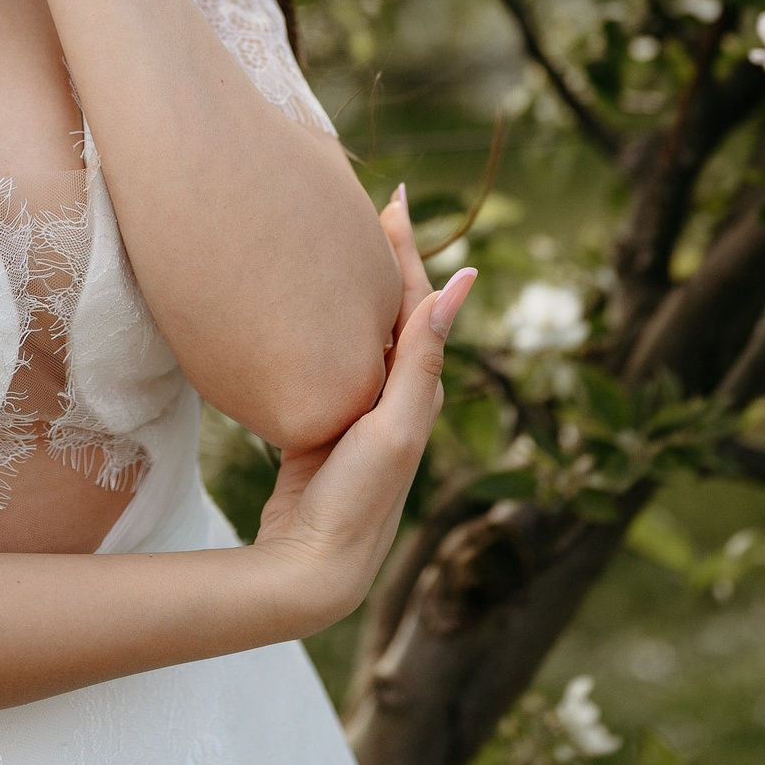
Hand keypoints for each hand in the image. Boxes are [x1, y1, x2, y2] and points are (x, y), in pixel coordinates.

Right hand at [250, 186, 474, 634]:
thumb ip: (420, 362)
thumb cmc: (359, 499)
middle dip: (386, 258)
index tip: (391, 200)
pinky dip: (329, 327)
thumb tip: (456, 286)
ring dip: (359, 289)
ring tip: (342, 248)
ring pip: (364, 331)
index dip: (405, 250)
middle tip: (372, 207)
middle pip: (394, 308)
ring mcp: (361, 409)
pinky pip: (333, 359)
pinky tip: (308, 317)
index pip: (415, 301)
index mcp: (416, 388)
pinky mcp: (326, 423)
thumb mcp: (395, 428)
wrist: (316, 564)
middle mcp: (396, 393)